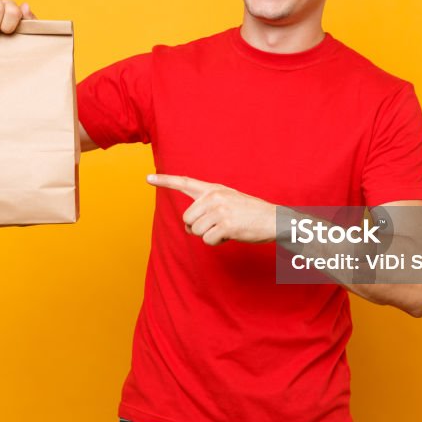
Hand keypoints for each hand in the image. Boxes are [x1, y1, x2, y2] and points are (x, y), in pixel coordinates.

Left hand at [146, 174, 276, 244]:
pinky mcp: (225, 225)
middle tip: (217, 225)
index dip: (164, 181)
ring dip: (209, 235)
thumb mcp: (227, 200)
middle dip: (198, 228)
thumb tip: (187, 226)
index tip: (147, 179)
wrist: (273, 220)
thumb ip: (205, 207)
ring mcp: (219, 210)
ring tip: (227, 228)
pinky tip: (230, 235)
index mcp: (213, 189)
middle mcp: (214, 196)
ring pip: (195, 231)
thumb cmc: (249, 213)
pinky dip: (217, 242)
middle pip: (187, 219)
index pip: (184, 182)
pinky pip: (207, 240)